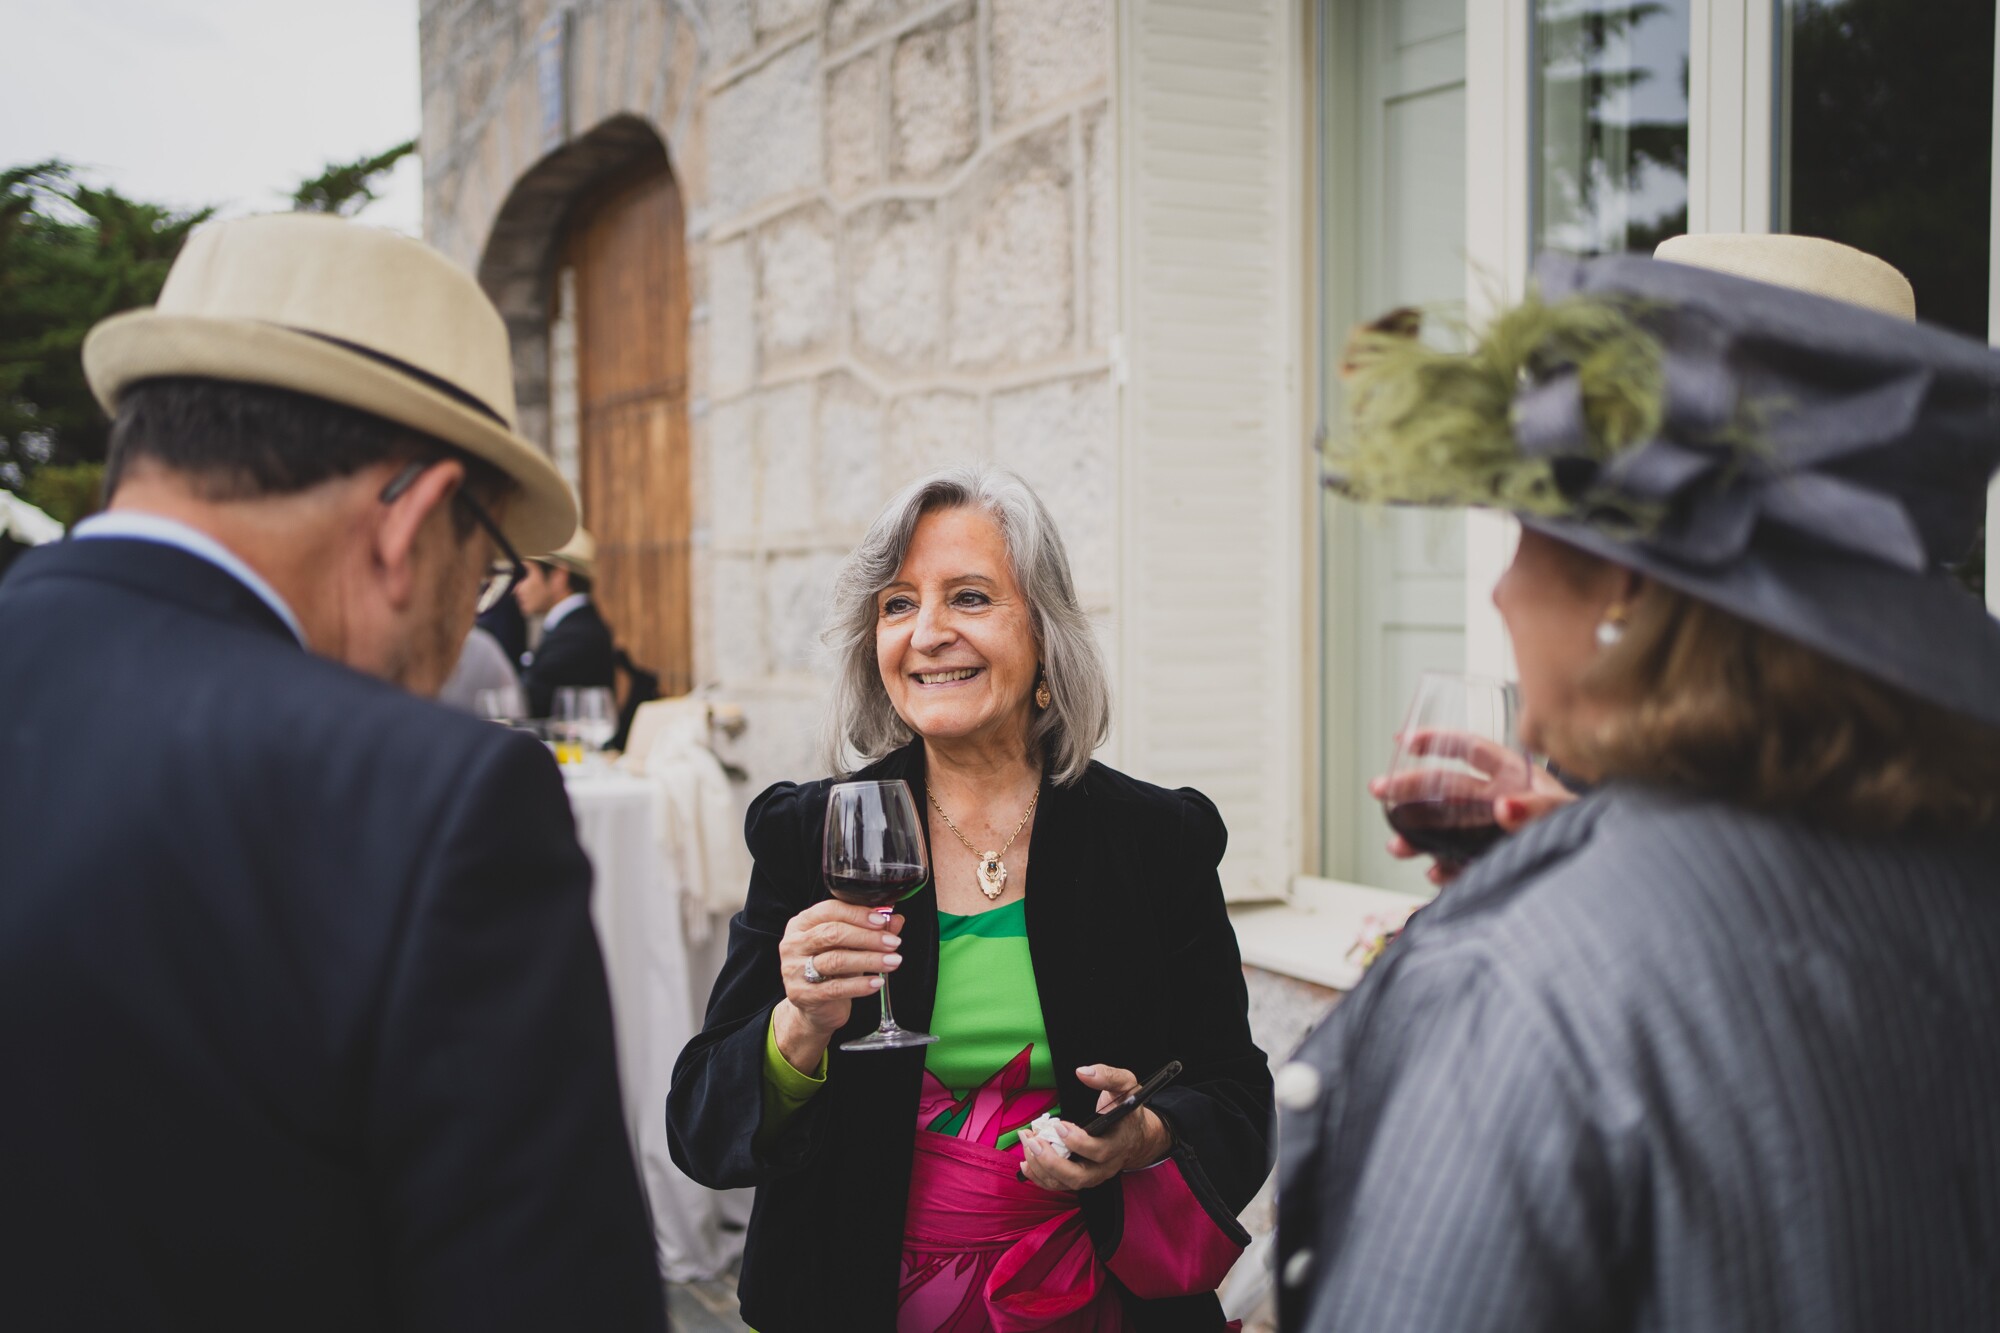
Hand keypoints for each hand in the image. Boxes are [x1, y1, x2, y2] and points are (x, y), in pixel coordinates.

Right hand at [771, 899, 904, 1071]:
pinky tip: (877, 982)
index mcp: (802, 924)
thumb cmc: (832, 971)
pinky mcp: (802, 994)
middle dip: (867, 937)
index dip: (858, 914)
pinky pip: (835, 988)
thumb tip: (895, 919)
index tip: (883, 921)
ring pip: (835, 960)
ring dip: (869, 959)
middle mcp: (793, 944)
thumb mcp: (850, 946)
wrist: (815, 1008)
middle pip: (832, 933)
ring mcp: (794, 970)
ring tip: (892, 961)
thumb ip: (871, 931)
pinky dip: (860, 984)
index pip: (830, 910)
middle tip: (892, 943)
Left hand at [1019, 1064, 1172, 1192]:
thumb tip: (1083, 1072)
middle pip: (1079, 1176)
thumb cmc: (1128, 1109)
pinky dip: (1039, 1176)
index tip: (1059, 1126)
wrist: (1135, 1135)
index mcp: (1118, 1143)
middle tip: (1034, 1141)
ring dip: (1041, 1167)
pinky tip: (1026, 1161)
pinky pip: (1058, 1185)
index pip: (1099, 1152)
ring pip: (1065, 1183)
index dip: (1077, 1142)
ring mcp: (1093, 1175)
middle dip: (1052, 1161)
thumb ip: (1108, 1076)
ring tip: (1028, 1143)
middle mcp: (1106, 1166)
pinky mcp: (1080, 1178)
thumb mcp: (1126, 1087)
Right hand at [1369, 729, 1575, 885]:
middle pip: (1445, 787)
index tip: (1406, 740)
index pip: (1470, 747)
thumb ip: (1538, 809)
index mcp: (1513, 775)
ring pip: (1446, 827)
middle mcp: (1498, 799)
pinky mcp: (1493, 860)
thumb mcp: (1567, 815)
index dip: (1438, 739)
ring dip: (1417, 835)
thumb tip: (1502, 807)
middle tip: (1378, 791)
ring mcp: (1492, 831)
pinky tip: (1434, 875)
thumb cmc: (1592, 830)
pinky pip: (1461, 862)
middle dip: (1410, 788)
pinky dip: (1445, 869)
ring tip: (1395, 847)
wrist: (1605, 876)